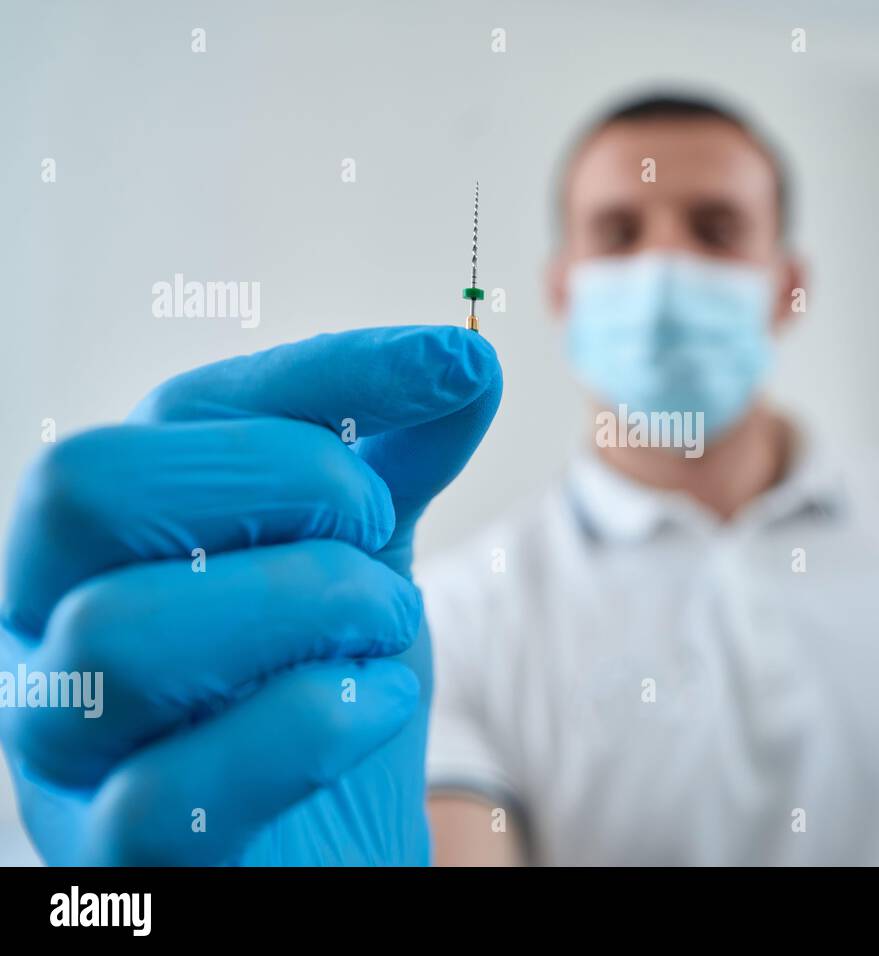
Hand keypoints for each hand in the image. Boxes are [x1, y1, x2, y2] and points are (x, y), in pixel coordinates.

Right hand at [0, 325, 501, 864]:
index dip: (327, 373)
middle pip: (89, 486)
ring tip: (388, 627)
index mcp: (112, 534)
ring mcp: (68, 745)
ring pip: (124, 635)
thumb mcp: (362, 559)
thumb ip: (395, 463)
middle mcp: (53, 624)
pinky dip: (310, 726)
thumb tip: (464, 359)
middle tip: (374, 525)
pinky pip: (165, 790)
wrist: (333, 853)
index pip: (180, 408)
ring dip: (308, 605)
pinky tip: (375, 707)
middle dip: (276, 478)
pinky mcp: (116, 854)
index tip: (453, 364)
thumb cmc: (329, 695)